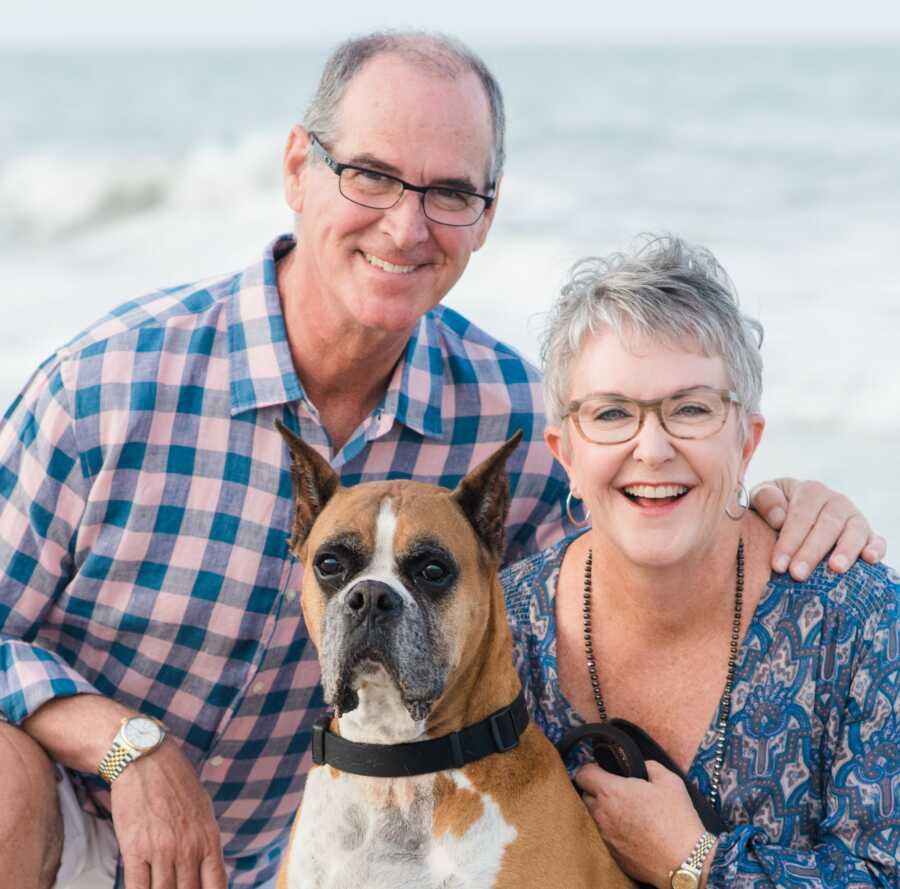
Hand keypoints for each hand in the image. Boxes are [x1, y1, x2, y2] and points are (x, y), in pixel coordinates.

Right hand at [110, 739, 226, 888]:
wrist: (147, 760)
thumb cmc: (177, 782)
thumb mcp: (203, 808)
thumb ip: (206, 840)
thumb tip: (208, 869)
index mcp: (209, 837)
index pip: (216, 884)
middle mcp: (188, 847)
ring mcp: (161, 850)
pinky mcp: (134, 849)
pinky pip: (137, 888)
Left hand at [575, 760, 707, 888]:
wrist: (685, 862)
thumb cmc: (677, 819)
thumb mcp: (669, 780)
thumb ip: (649, 766)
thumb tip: (641, 766)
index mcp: (611, 791)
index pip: (583, 774)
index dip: (591, 769)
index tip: (603, 770)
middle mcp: (602, 814)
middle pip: (585, 795)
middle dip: (596, 790)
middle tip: (616, 790)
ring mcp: (605, 836)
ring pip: (593, 817)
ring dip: (602, 810)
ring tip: (624, 811)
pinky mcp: (612, 854)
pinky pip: (604, 836)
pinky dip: (612, 830)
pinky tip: (631, 831)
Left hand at [749, 479, 886, 579]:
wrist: (793, 510)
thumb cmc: (775, 508)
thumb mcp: (763, 496)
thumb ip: (765, 501)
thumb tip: (778, 518)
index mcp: (810, 491)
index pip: (800, 517)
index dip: (789, 541)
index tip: (777, 565)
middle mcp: (836, 501)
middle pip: (826, 526)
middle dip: (811, 553)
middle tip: (797, 574)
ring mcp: (854, 517)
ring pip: (853, 532)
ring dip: (845, 551)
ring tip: (835, 568)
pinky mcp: (868, 533)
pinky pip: (877, 539)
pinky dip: (876, 548)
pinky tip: (870, 560)